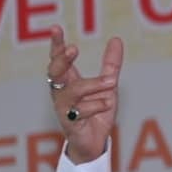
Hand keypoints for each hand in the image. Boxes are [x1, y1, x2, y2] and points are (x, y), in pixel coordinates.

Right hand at [46, 25, 122, 163]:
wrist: (95, 143)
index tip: (56, 28)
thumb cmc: (97, 113)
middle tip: (74, 49)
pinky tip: (107, 105)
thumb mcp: (108, 87)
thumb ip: (110, 65)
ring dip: (92, 84)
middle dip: (62, 59)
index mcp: (68, 80)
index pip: (58, 58)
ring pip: (71, 91)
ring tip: (111, 82)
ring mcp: (63, 108)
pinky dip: (96, 106)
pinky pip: (81, 111)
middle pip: (54, 71)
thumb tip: (116, 39)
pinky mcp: (69, 123)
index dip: (56, 44)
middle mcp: (61, 92)